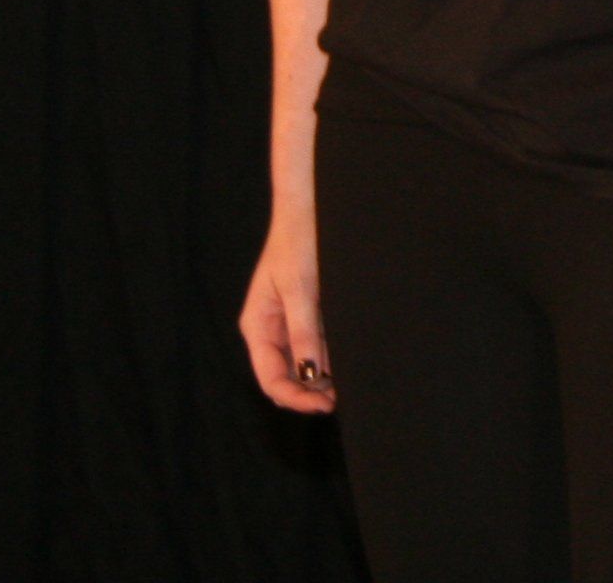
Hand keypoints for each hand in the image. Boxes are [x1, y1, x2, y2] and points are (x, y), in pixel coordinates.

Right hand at [239, 204, 335, 413]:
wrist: (310, 207)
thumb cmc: (298, 241)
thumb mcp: (301, 288)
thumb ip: (304, 332)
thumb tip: (311, 373)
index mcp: (258, 327)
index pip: (271, 379)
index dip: (296, 398)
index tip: (325, 405)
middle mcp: (272, 330)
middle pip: (288, 376)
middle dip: (313, 391)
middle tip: (344, 397)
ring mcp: (291, 323)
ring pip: (306, 364)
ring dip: (326, 376)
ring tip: (353, 380)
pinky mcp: (310, 313)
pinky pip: (320, 344)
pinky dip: (334, 356)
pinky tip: (352, 359)